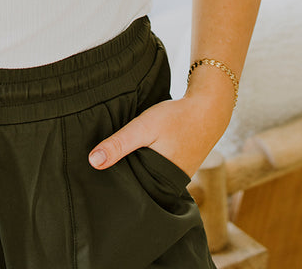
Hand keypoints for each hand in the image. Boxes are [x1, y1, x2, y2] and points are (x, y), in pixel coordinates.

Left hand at [87, 94, 231, 179]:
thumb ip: (119, 143)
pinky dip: (145, 162)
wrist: (208, 109)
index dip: (113, 184)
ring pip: (147, 177)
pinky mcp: (177, 168)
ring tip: (114, 162)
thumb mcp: (144, 127)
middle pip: (138, 186)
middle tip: (99, 171)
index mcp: (160, 182)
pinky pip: (156, 170)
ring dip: (134, 169)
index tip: (95, 180)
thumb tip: (93, 161)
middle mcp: (168, 185)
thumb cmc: (177, 118)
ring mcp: (175, 178)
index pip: (130, 192)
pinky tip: (135, 154)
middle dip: (122, 178)